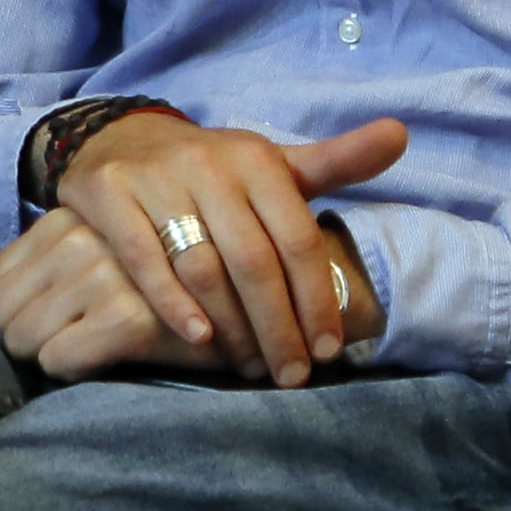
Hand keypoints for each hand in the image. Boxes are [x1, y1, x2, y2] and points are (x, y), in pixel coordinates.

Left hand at [0, 210, 189, 378]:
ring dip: (45, 355)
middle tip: (59, 344)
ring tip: (85, 350)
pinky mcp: (129, 318)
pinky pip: (58, 359)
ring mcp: (107, 275)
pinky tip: (103, 360)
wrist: (240, 304)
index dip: (6, 315)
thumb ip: (32, 260)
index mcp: (70, 218)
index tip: (40, 325)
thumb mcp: (89, 255)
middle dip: (20, 338)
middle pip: (0, 312)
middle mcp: (86, 238)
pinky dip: (71, 370)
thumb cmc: (152, 283)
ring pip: (24, 337)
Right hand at [55, 112, 406, 387]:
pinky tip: (199, 339)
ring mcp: (156, 180)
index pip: (297, 238)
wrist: (120, 139)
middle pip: (253, 260)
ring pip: (202, 265)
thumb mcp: (273, 164)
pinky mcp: (110, 196)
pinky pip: (143, 259)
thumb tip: (400, 136)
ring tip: (251, 369)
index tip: (330, 349)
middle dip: (279, 327)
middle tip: (293, 375)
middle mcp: (208, 165)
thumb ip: (336, 160)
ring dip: (232, 326)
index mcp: (256, 159)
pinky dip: (172, 303)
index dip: (317, 298)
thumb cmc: (214, 170)